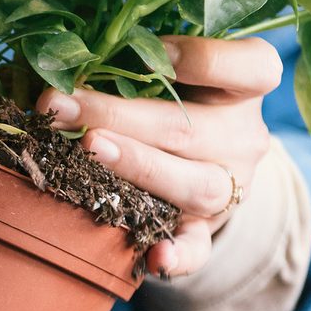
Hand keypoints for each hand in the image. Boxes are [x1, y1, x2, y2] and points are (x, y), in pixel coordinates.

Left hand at [37, 36, 280, 277]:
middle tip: (59, 106)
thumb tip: (66, 51)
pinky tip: (157, 258)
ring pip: (194, 184)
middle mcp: (242, 138)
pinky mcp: (205, 228)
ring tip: (88, 149)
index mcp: (242, 89)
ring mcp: (228, 187)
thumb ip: (133, 59)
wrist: (197, 162)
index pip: (252, 68)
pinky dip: (179, 256)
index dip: (205, 59)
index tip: (150, 54)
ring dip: (137, 165)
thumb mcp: (165, 72)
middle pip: (190, 128)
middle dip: (116, 115)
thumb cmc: (167, 99)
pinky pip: (199, 247)